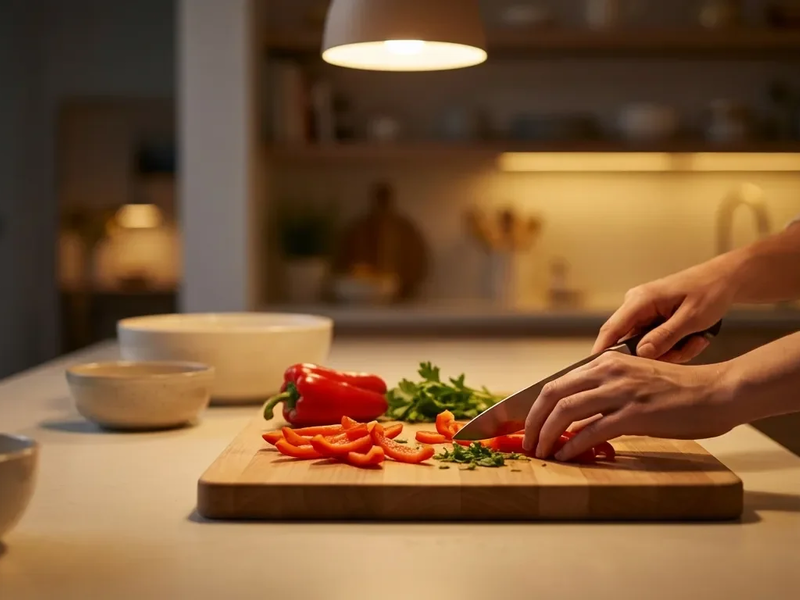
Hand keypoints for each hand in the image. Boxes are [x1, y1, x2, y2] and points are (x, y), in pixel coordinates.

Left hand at [521, 352, 735, 460]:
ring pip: (566, 410)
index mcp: (605, 363)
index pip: (556, 382)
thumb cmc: (677, 391)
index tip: (524, 425)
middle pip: (552, 394)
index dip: (534, 406)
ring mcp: (621, 392)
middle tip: (526, 442)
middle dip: (532, 421)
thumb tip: (574, 416)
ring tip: (540, 452)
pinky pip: (592, 430)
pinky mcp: (635, 413)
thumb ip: (604, 392)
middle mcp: (609, 372)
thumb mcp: (633, 381)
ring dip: (546, 434)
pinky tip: (565, 455)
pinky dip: (572, 444)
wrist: (716, 392)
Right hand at [593, 256, 738, 361]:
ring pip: (647, 346)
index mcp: (640, 300)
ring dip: (673, 350)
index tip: (598, 372)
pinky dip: (675, 345)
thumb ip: (665, 336)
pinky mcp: (653, 319)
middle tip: (687, 350)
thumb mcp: (691, 318)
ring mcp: (644, 313)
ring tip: (697, 341)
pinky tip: (694, 338)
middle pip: (632, 343)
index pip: (611, 329)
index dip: (602, 352)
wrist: (725, 279)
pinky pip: (656, 342)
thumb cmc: (710, 292)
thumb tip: (640, 354)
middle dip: (659, 354)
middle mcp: (636, 306)